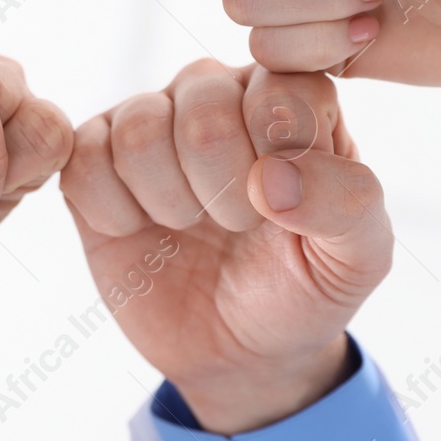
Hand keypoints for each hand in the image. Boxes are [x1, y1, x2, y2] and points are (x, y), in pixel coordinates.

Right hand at [61, 60, 390, 434]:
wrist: (237, 351)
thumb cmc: (303, 286)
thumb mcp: (357, 256)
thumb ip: (347, 202)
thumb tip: (275, 175)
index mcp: (291, 96)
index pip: (280, 89)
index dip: (280, 162)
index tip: (286, 207)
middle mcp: (219, 91)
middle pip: (204, 103)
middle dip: (223, 190)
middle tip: (237, 224)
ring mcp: (152, 118)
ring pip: (139, 128)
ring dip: (169, 202)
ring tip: (188, 225)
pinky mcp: (94, 156)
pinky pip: (83, 159)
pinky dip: (114, 212)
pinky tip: (139, 228)